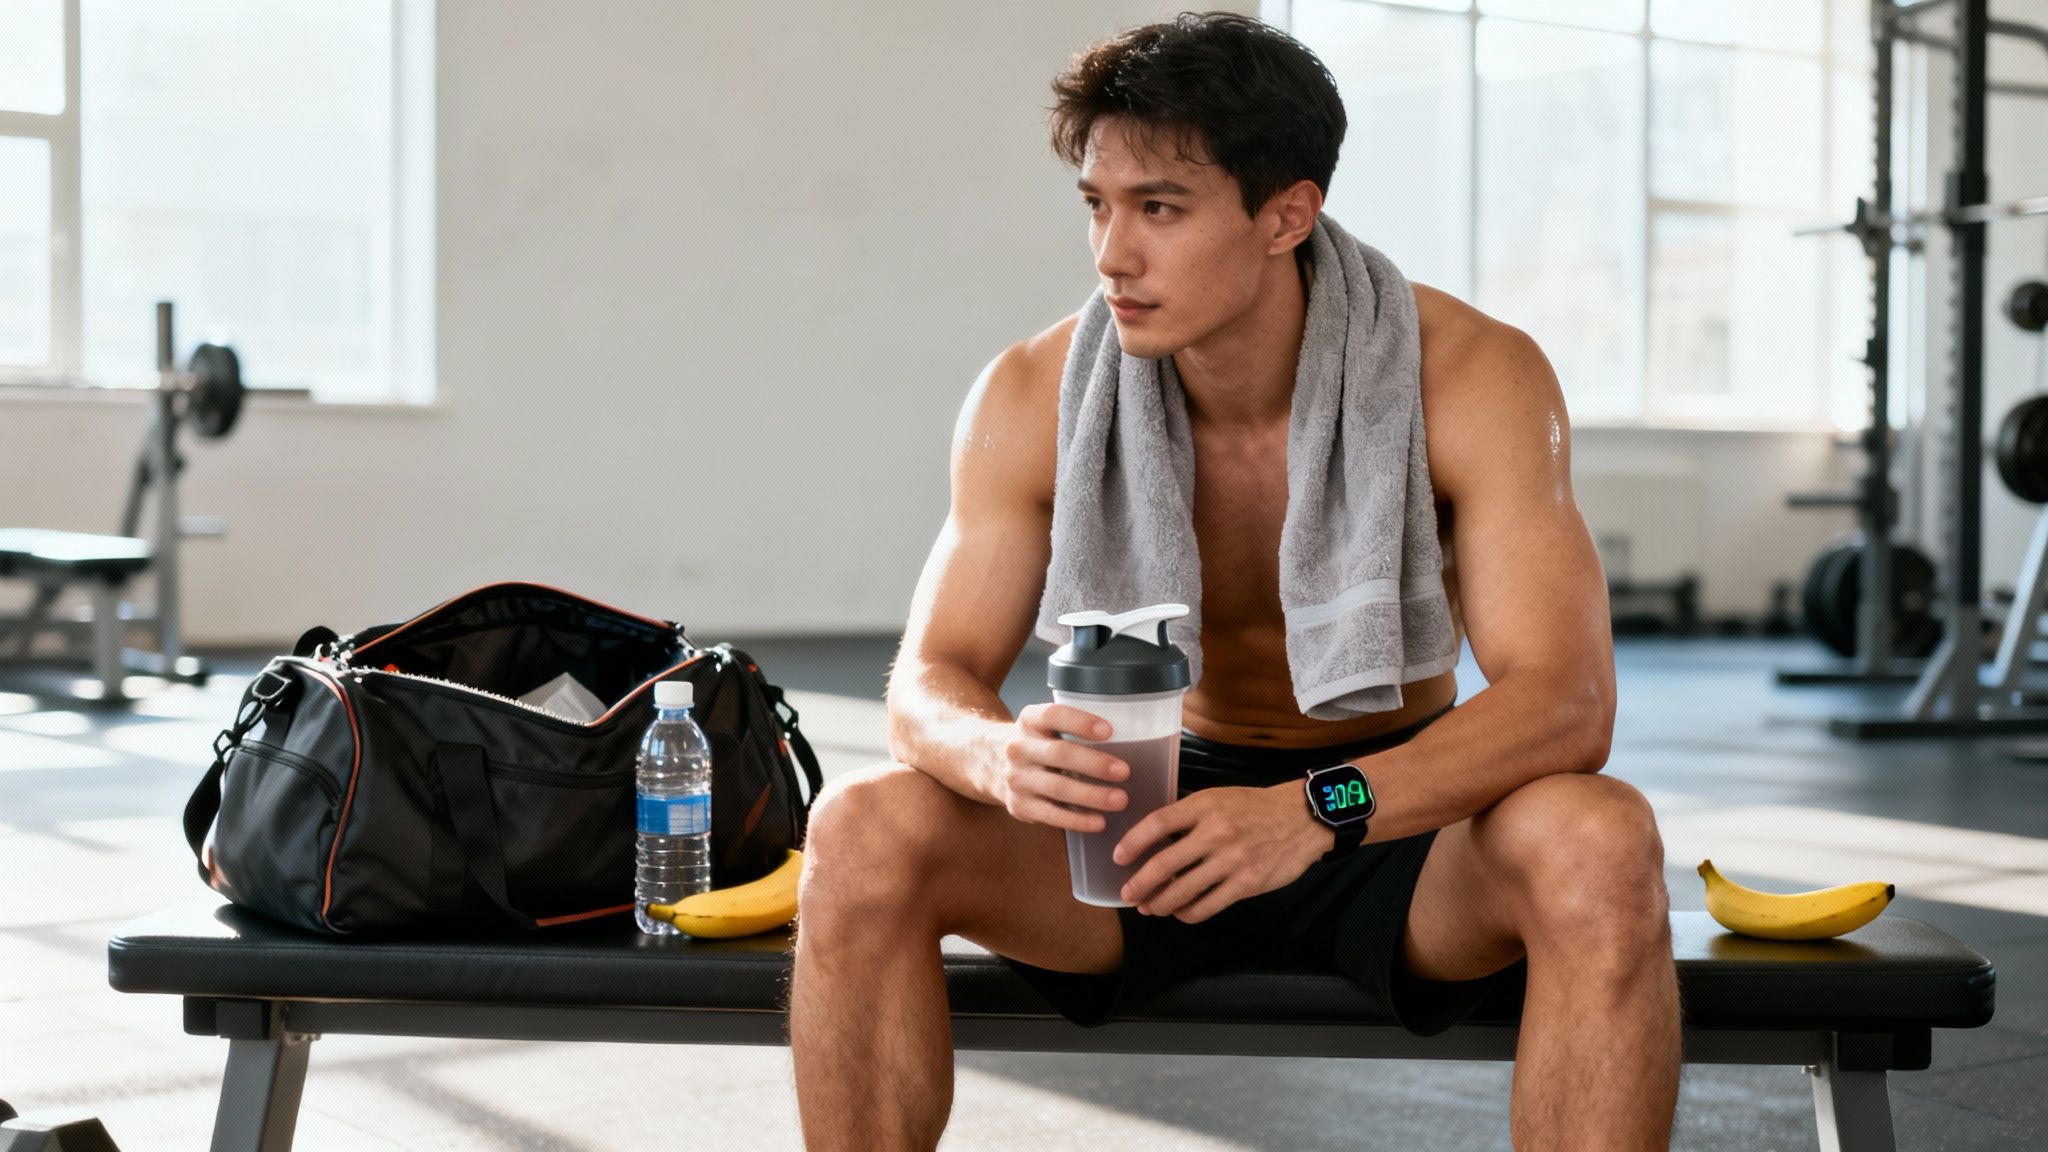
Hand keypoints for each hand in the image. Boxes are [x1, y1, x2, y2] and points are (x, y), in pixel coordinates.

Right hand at [991, 702, 1130, 832]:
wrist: (992, 764)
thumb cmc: (1037, 744)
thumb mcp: (1044, 726)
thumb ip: (1073, 728)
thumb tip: (1130, 738)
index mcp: (1030, 720)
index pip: (1054, 716)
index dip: (1081, 722)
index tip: (1109, 731)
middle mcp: (1019, 748)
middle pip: (1059, 754)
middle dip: (1094, 764)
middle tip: (1124, 771)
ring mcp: (1017, 778)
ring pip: (1057, 787)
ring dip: (1091, 795)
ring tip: (1120, 800)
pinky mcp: (1019, 805)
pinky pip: (1051, 814)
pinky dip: (1077, 820)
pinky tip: (1099, 822)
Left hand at [1114, 782, 1334, 922]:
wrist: (1302, 819)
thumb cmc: (1255, 807)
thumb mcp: (1219, 797)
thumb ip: (1189, 814)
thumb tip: (1154, 835)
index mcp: (1205, 805)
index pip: (1158, 823)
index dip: (1133, 842)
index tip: (1118, 857)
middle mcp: (1216, 832)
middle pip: (1164, 863)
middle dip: (1140, 883)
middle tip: (1128, 893)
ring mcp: (1232, 860)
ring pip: (1183, 890)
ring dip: (1160, 903)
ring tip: (1150, 907)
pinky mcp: (1247, 884)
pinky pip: (1208, 905)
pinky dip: (1188, 913)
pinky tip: (1181, 912)